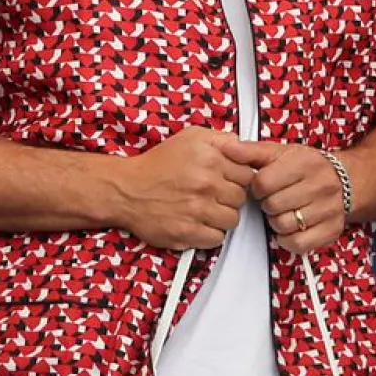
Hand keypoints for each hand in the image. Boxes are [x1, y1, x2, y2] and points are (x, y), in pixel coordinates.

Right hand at [117, 127, 253, 249]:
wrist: (127, 189)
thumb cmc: (157, 164)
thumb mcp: (192, 137)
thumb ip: (223, 139)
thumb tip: (244, 146)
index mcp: (211, 160)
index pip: (248, 174)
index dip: (239, 178)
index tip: (229, 180)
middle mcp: (206, 184)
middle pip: (242, 198)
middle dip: (231, 197)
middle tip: (215, 194)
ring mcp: (197, 210)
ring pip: (232, 220)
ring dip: (222, 216)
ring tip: (207, 209)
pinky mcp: (187, 232)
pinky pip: (217, 238)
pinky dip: (211, 233)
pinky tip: (200, 222)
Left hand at [223, 141, 348, 254]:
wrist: (347, 179)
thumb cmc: (308, 167)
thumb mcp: (281, 153)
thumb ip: (251, 151)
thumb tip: (227, 148)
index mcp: (306, 163)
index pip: (264, 183)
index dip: (257, 188)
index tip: (263, 186)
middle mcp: (321, 185)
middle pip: (273, 206)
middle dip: (268, 204)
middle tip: (276, 198)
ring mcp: (328, 209)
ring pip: (283, 225)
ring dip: (278, 221)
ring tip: (285, 210)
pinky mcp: (331, 230)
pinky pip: (298, 244)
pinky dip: (288, 239)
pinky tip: (292, 226)